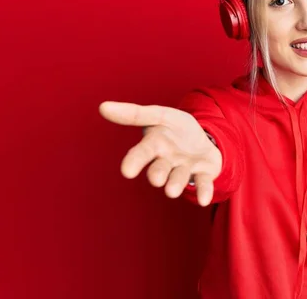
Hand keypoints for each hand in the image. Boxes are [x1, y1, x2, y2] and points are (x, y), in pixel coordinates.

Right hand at [98, 101, 221, 205]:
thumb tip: (102, 106)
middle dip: (157, 174)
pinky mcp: (203, 174)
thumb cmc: (175, 129)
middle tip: (156, 180)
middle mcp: (167, 161)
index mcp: (154, 145)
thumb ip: (135, 114)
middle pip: (159, 169)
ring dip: (177, 183)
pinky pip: (203, 183)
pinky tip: (204, 200)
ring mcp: (184, 169)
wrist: (203, 139)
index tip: (127, 171)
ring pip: (179, 177)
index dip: (134, 161)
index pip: (141, 153)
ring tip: (172, 190)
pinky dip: (203, 191)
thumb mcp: (160, 115)